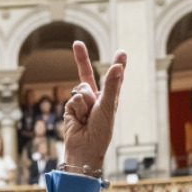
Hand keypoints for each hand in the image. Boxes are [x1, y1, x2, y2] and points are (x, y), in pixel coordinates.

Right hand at [61, 41, 126, 173]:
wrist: (84, 148)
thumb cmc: (101, 131)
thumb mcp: (108, 106)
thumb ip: (111, 85)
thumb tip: (117, 66)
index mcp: (109, 98)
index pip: (114, 78)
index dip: (117, 65)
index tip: (121, 53)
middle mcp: (95, 98)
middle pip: (88, 74)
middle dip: (81, 59)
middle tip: (76, 44)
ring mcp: (81, 103)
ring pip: (81, 88)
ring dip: (85, 102)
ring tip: (87, 117)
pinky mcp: (70, 108)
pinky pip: (73, 99)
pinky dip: (77, 109)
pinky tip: (79, 120)